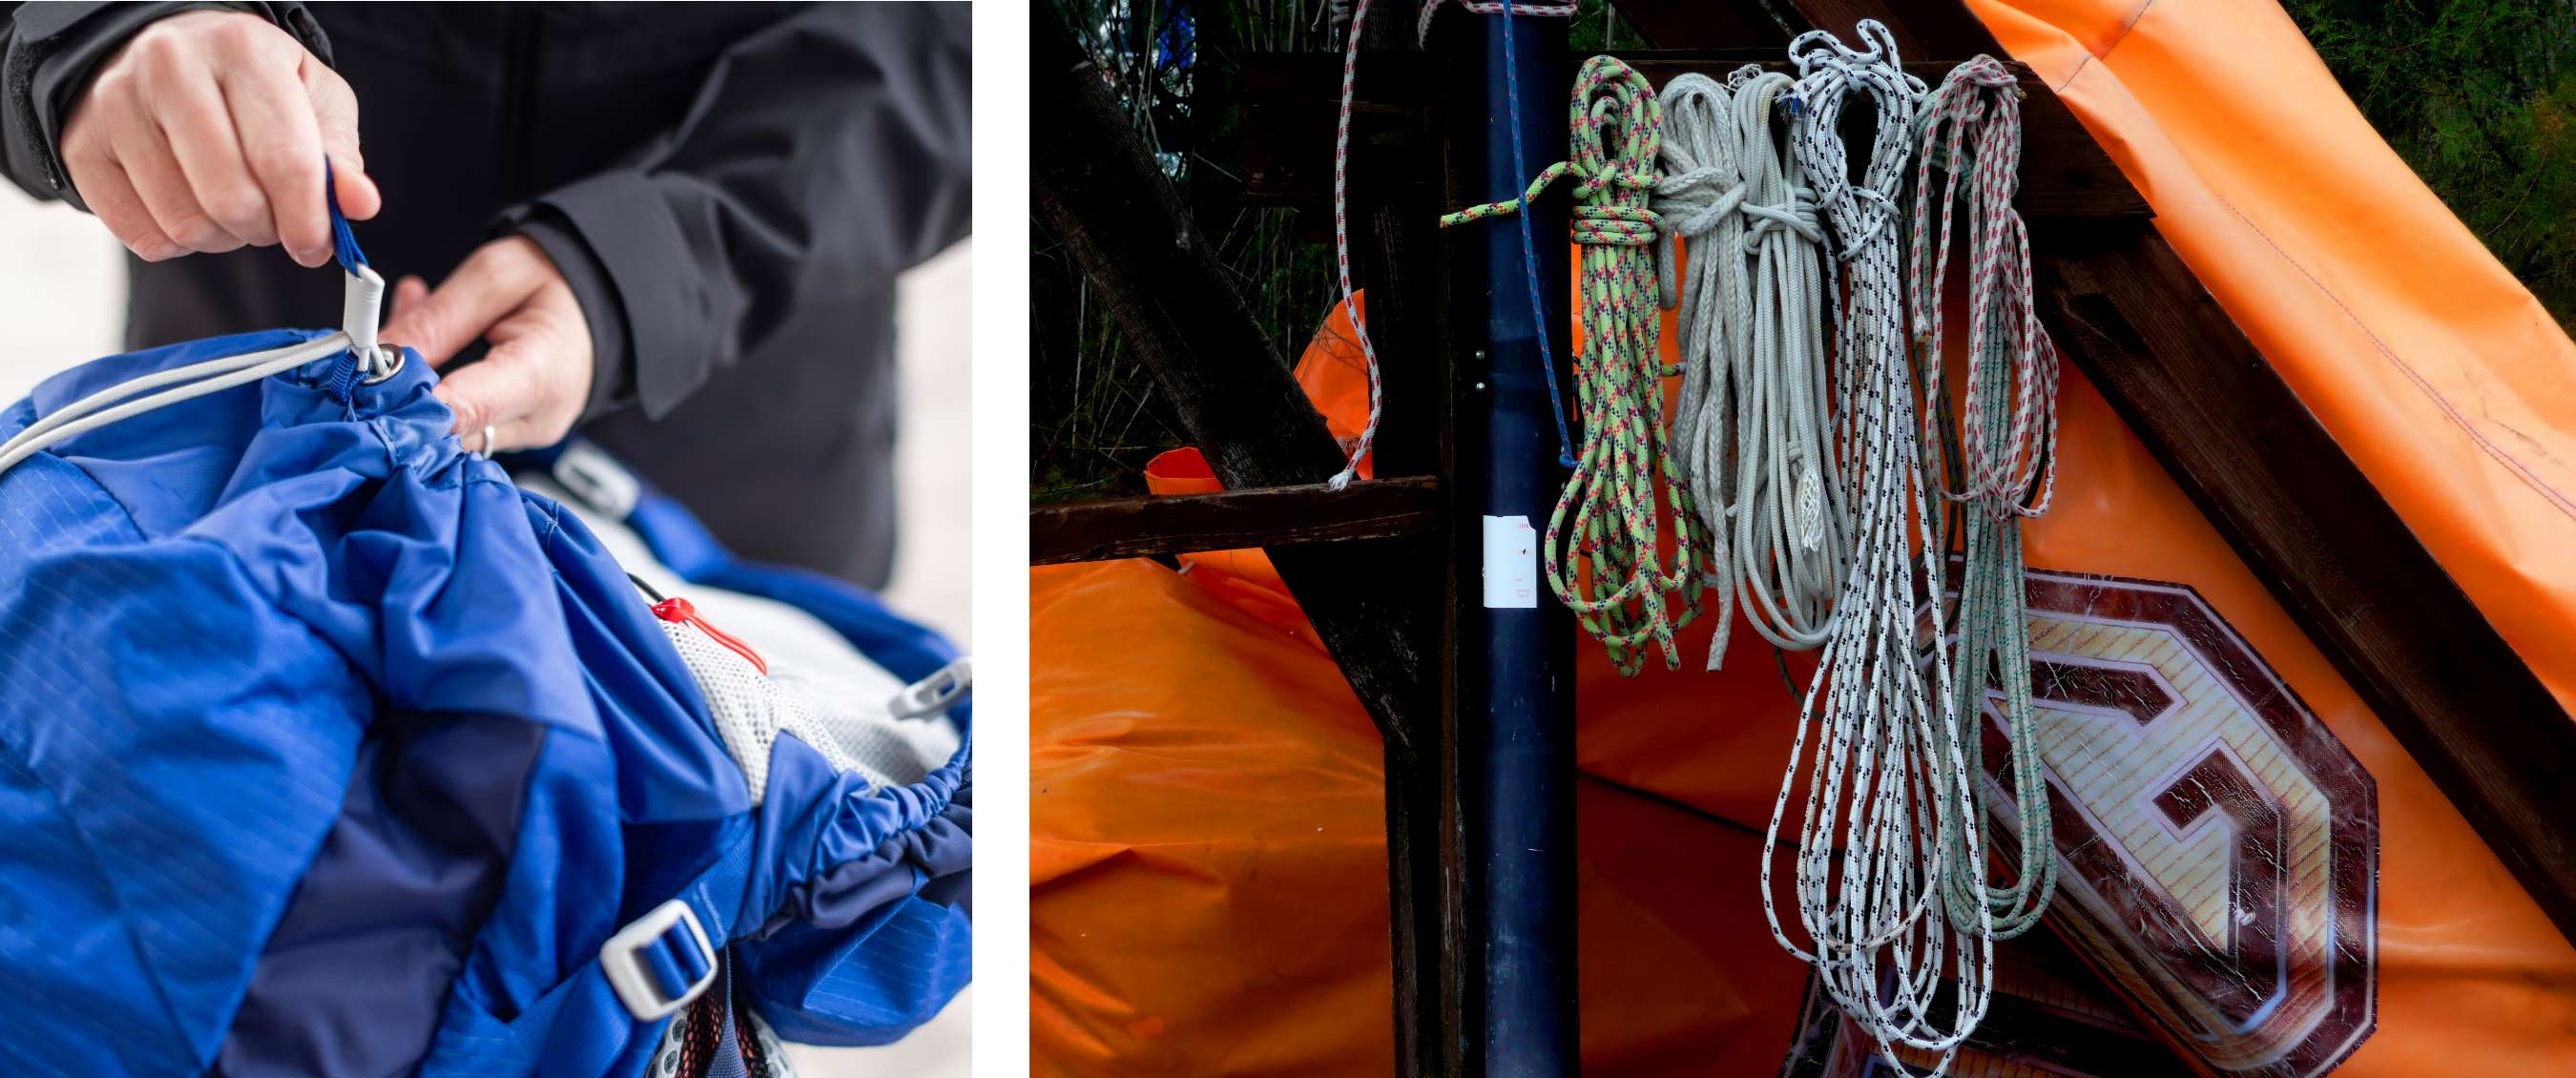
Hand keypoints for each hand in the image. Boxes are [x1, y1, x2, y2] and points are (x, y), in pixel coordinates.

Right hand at [61, 10, 376, 265]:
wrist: (167, 54)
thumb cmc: (251, 83)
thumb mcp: (313, 100)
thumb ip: (339, 156)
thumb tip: (359, 205)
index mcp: (241, 50)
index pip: (284, 160)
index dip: (309, 219)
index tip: (318, 244)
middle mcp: (170, 68)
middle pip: (231, 199)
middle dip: (266, 231)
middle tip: (274, 222)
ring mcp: (116, 106)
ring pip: (185, 224)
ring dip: (223, 239)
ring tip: (232, 208)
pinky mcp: (82, 146)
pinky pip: (141, 234)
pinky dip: (177, 242)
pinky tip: (189, 207)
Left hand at [381, 237, 594, 452]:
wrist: (611, 301)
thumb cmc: (564, 281)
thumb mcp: (496, 276)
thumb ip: (436, 319)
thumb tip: (372, 356)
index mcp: (541, 376)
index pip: (459, 410)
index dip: (400, 400)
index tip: (357, 374)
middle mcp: (536, 420)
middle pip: (444, 428)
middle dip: (397, 387)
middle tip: (372, 331)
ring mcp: (526, 433)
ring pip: (443, 426)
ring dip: (411, 381)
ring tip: (412, 316)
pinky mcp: (512, 434)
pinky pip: (456, 420)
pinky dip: (429, 386)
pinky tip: (427, 342)